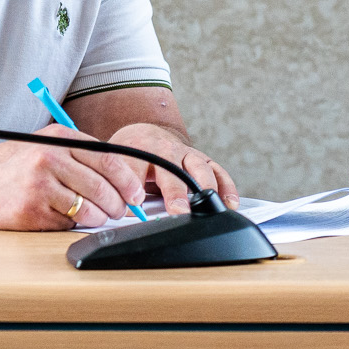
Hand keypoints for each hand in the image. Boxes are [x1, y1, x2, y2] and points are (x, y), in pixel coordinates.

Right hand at [0, 126, 142, 229]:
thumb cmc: (15, 165)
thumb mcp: (48, 144)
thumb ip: (81, 155)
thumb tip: (123, 180)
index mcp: (60, 139)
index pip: (109, 159)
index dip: (128, 181)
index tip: (137, 195)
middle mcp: (50, 159)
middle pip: (102, 187)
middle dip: (118, 205)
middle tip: (121, 211)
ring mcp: (39, 186)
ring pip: (88, 209)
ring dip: (99, 218)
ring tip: (97, 216)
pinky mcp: (30, 211)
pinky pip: (66, 223)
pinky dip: (70, 224)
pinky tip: (60, 216)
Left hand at [108, 122, 239, 215]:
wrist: (146, 135)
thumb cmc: (131, 156)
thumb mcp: (118, 167)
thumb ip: (120, 189)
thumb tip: (126, 213)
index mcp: (138, 150)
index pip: (135, 168)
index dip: (135, 188)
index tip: (136, 205)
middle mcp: (165, 150)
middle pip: (172, 170)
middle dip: (175, 191)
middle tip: (178, 210)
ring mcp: (186, 154)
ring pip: (199, 168)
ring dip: (205, 188)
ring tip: (208, 207)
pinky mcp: (203, 160)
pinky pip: (218, 171)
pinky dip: (226, 186)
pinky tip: (229, 202)